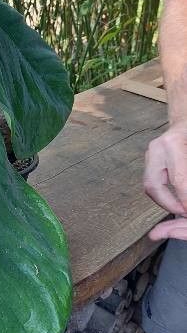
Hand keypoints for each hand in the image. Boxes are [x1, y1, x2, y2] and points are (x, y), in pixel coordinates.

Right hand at [145, 121, 186, 239]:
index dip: (184, 198)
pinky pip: (152, 182)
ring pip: (150, 186)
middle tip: (183, 213)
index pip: (178, 180)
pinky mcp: (150, 159)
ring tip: (180, 209)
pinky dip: (163, 194)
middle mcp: (156, 149)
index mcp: (173, 144)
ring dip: (164, 202)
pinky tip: (175, 200)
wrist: (186, 120)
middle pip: (153, 185)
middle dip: (168, 204)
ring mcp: (150, 154)